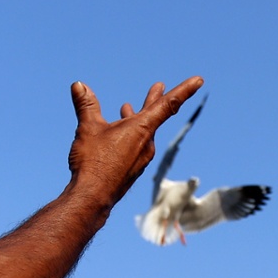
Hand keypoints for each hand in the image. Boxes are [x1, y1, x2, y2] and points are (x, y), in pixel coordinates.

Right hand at [66, 77, 203, 205]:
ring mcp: (141, 157)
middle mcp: (147, 143)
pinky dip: (128, 134)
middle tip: (160, 86)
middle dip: (155, 99)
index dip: (184, 89)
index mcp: (142, 129)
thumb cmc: (93, 161)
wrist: (92, 197)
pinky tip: (116, 136)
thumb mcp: (88, 128)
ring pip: (142, 131)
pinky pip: (135, 145)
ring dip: (136, 117)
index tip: (199, 80)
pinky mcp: (133, 169)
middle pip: (156, 115)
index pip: (168, 104)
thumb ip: (86, 105)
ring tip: (127, 108)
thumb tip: (78, 85)